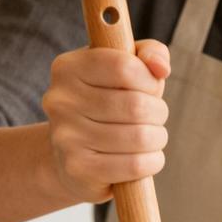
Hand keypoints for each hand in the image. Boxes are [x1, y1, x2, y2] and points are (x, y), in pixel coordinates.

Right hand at [41, 39, 170, 202]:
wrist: (72, 158)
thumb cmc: (109, 105)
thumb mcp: (126, 70)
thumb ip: (149, 53)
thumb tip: (160, 67)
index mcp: (68, 68)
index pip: (124, 67)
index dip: (149, 80)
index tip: (150, 88)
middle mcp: (60, 101)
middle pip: (135, 105)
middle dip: (158, 112)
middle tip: (154, 117)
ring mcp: (66, 137)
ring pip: (140, 137)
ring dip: (157, 138)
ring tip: (150, 137)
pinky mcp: (79, 168)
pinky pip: (135, 165)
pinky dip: (152, 161)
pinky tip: (146, 157)